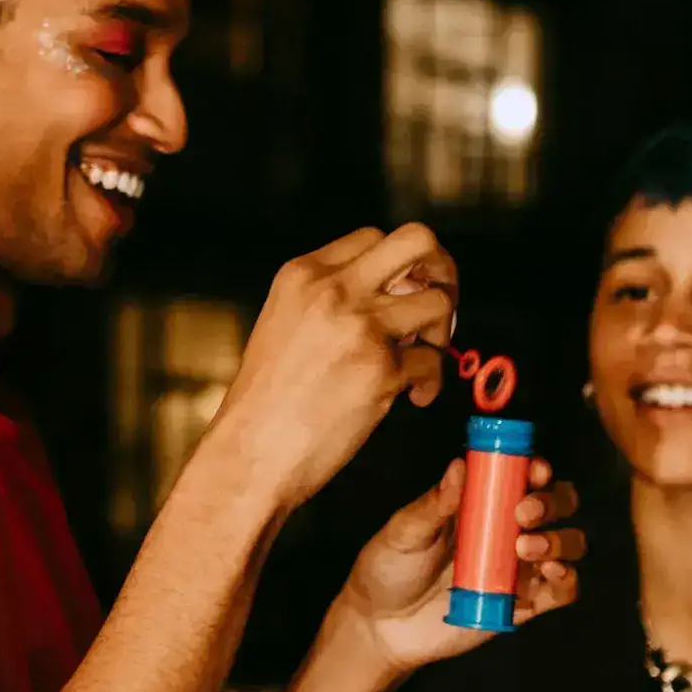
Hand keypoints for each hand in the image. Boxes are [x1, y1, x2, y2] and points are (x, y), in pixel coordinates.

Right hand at [210, 226, 458, 507]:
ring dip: (441, 332)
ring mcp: (360, 328)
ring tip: (423, 358)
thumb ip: (331, 300)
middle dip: (442, 268)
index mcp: (304, 274)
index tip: (404, 292)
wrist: (249, 453)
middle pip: (418, 241)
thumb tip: (399, 294)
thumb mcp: (285, 324)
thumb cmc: (265, 401)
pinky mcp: (382, 371)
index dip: (399, 265)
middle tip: (440, 299)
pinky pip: (433, 363)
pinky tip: (412, 396)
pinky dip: (429, 383)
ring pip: (438, 302)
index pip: (373, 237)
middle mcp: (334, 292)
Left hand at [332, 455, 581, 677]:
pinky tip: (548, 573)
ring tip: (525, 548)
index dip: (537, 468)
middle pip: (559, 504)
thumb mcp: (404, 533)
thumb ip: (433, 504)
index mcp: (482, 502)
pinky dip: (566, 579)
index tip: (533, 469)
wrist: (382, 626)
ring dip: (559, 540)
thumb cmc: (390, 568)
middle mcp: (509, 530)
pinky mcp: (525, 604)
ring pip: (569, 543)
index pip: (524, 475)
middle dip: (553, 502)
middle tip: (524, 513)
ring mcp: (520, 566)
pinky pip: (563, 590)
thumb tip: (458, 465)